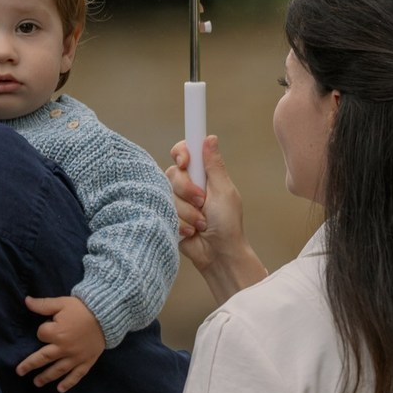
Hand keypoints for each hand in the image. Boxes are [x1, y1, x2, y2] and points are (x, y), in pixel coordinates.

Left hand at [17, 294, 106, 389]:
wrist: (106, 315)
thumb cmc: (82, 308)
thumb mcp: (61, 302)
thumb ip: (43, 304)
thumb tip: (26, 301)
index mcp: (57, 333)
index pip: (41, 334)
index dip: (42, 330)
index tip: (48, 326)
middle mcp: (64, 348)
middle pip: (43, 358)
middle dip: (30, 365)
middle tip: (19, 372)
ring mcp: (76, 357)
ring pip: (58, 370)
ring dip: (46, 377)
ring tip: (37, 383)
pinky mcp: (87, 362)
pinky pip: (77, 375)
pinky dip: (69, 383)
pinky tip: (60, 389)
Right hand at [166, 134, 268, 305]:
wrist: (218, 254)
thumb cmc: (228, 224)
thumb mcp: (224, 191)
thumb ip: (214, 166)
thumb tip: (210, 138)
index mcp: (203, 175)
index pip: (184, 152)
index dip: (181, 152)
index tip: (185, 161)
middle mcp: (187, 185)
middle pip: (172, 173)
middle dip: (188, 190)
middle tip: (203, 203)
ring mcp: (176, 201)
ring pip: (168, 195)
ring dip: (188, 212)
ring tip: (201, 224)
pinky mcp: (167, 217)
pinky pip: (164, 212)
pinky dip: (180, 224)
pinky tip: (191, 232)